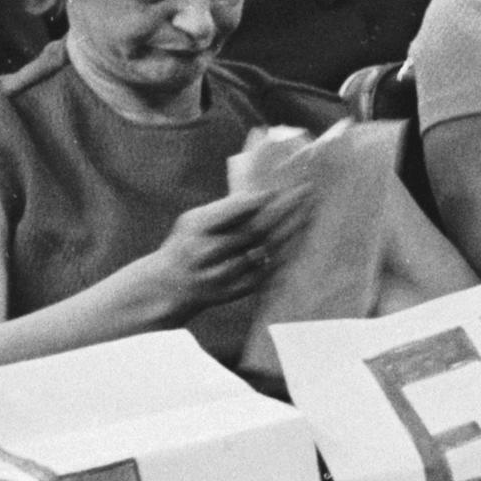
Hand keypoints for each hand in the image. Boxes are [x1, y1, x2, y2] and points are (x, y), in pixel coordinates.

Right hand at [131, 181, 316, 323]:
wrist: (170, 286)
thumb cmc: (189, 243)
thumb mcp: (194, 221)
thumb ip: (225, 210)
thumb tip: (264, 191)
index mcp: (196, 229)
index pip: (230, 212)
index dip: (255, 201)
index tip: (277, 188)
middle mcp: (206, 253)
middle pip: (254, 231)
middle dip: (283, 210)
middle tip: (306, 193)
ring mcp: (220, 275)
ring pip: (263, 252)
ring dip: (290, 232)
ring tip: (310, 213)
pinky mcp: (233, 291)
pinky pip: (265, 273)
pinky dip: (283, 256)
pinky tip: (301, 240)